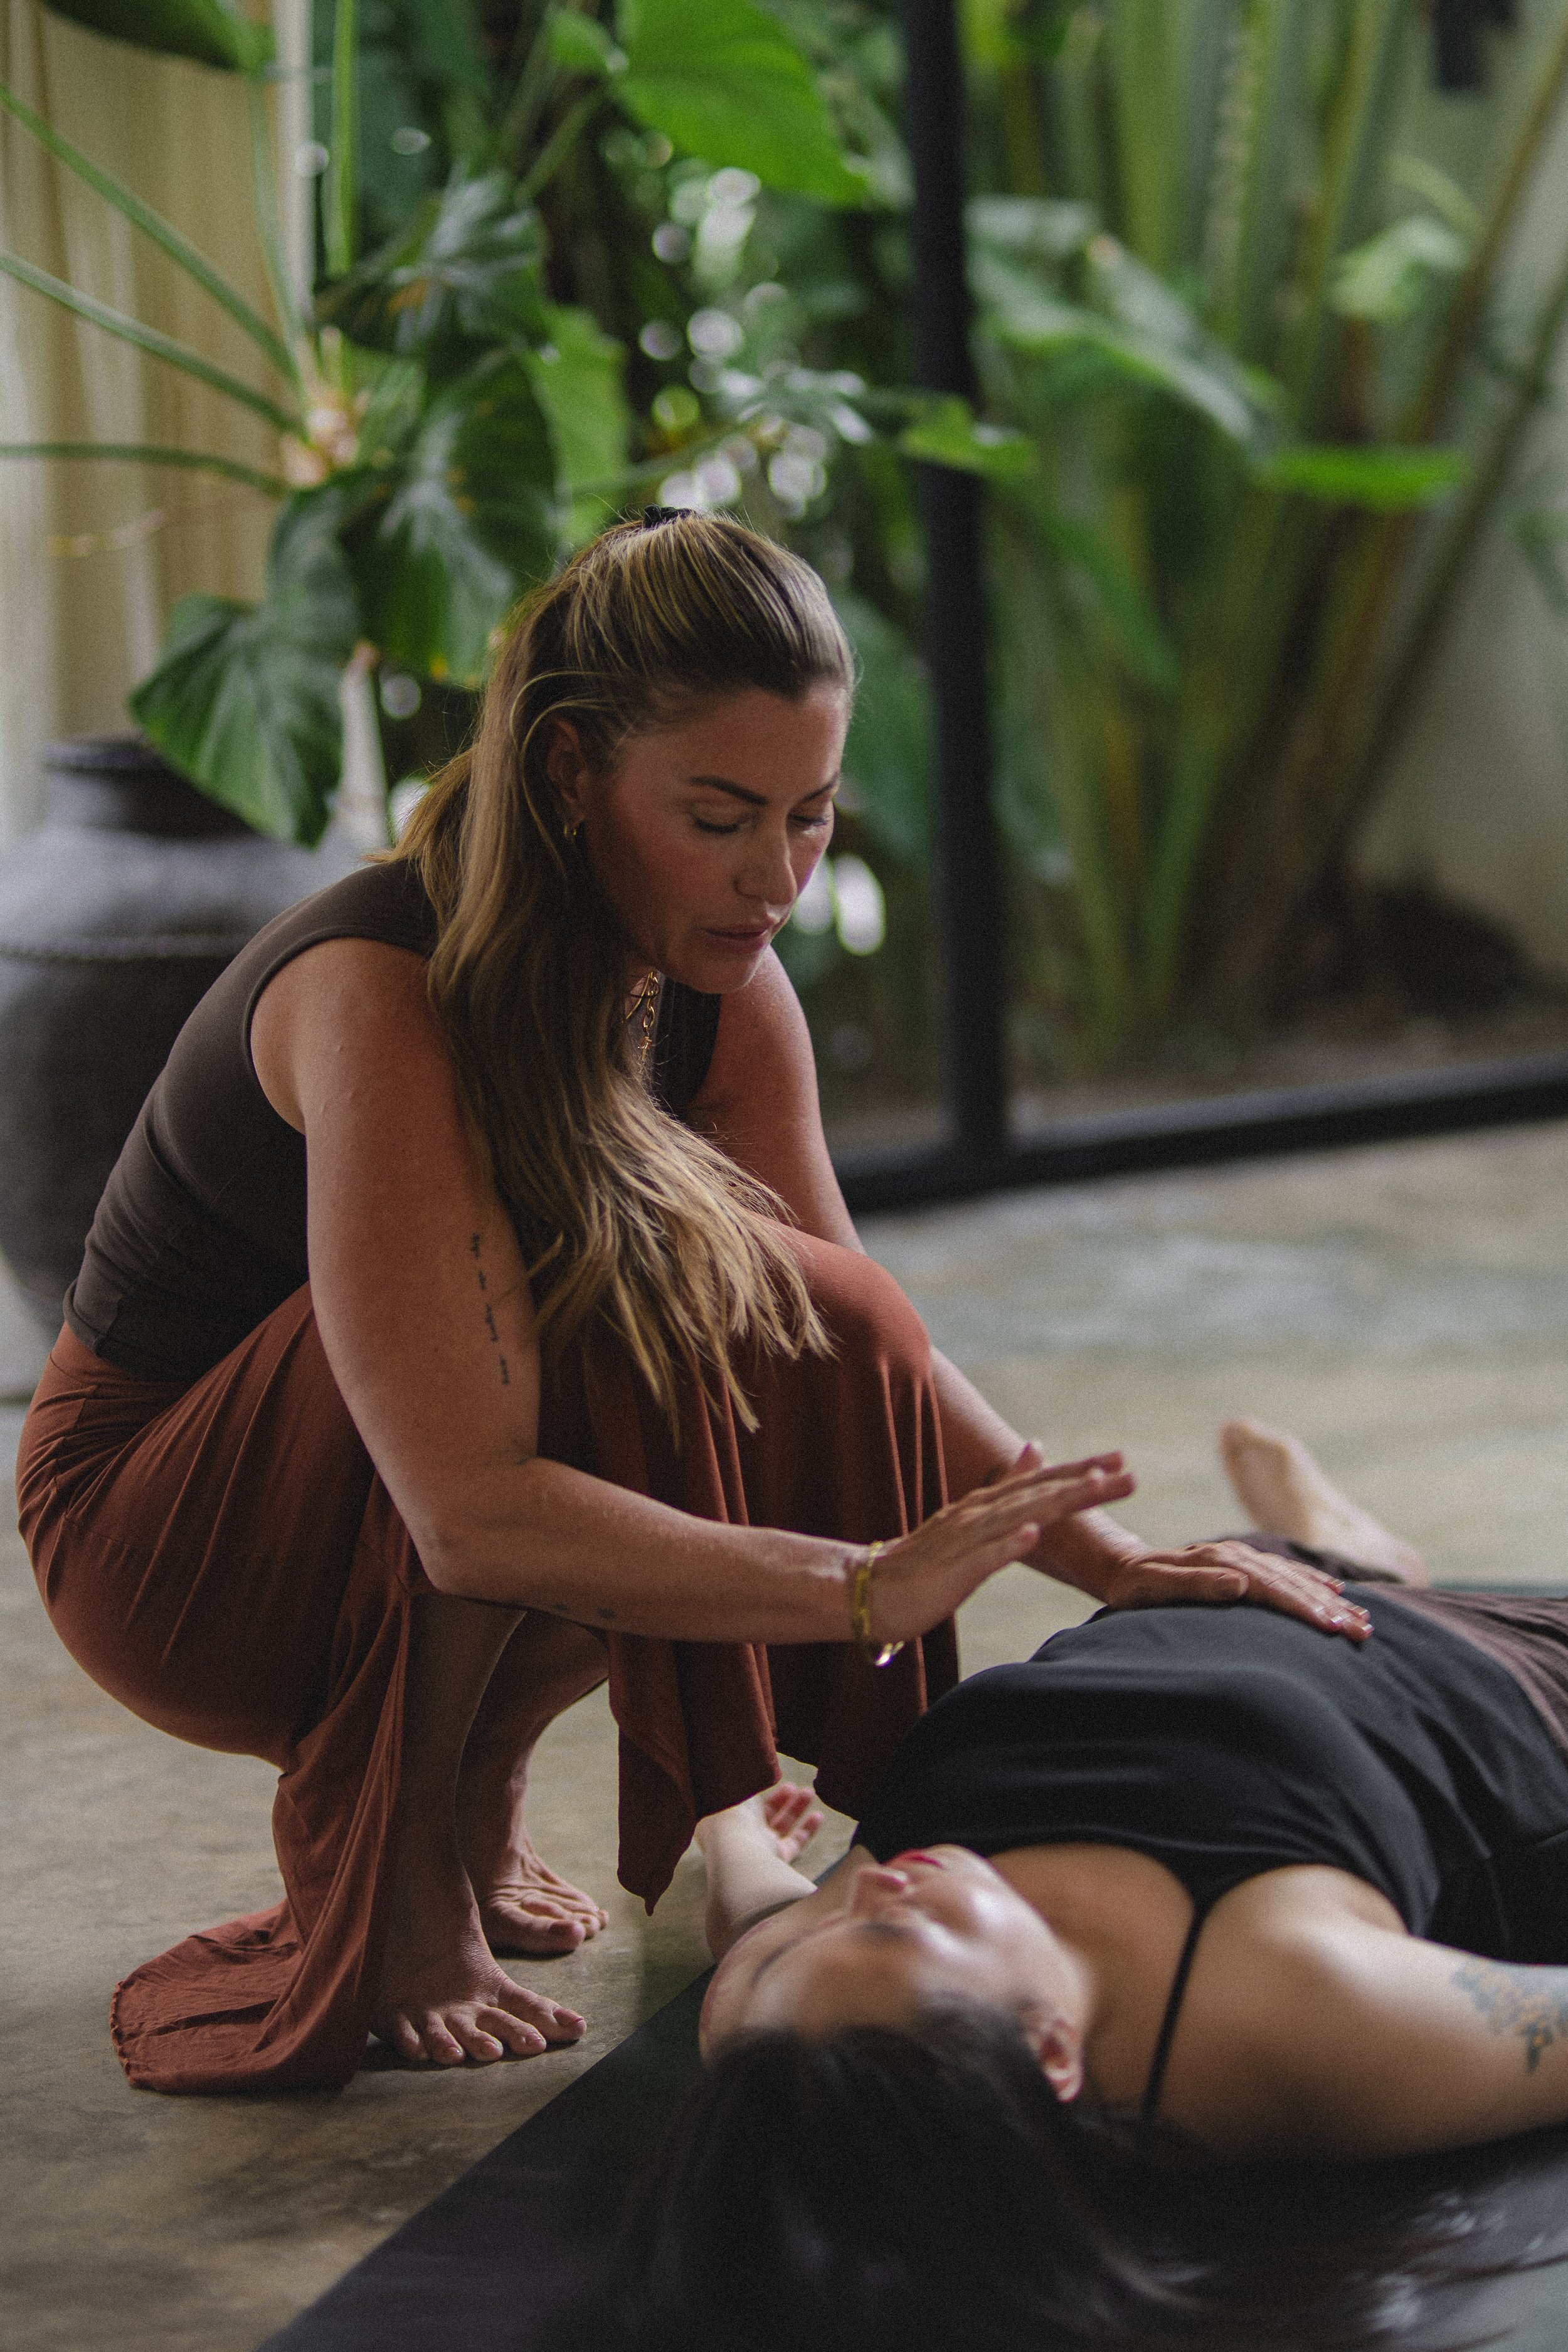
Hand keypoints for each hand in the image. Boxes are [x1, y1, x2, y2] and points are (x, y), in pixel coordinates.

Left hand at [695, 1782, 826, 1866]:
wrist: (737, 1851)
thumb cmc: (731, 1816)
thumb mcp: (736, 1783)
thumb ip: (746, 1771)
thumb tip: (748, 1751)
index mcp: (724, 1816)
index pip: (740, 1802)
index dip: (756, 1790)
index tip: (769, 1776)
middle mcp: (740, 1834)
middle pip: (764, 1814)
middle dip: (780, 1798)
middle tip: (792, 1786)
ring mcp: (758, 1848)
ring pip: (781, 1827)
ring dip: (796, 1809)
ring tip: (809, 1792)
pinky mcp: (776, 1860)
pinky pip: (794, 1843)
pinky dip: (807, 1830)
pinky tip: (819, 1815)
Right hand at [866, 1450, 1135, 1647]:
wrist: (871, 1588)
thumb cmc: (927, 1560)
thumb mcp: (973, 1517)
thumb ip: (1007, 1485)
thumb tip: (1038, 1447)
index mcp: (987, 1505)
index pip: (1042, 1482)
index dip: (1082, 1470)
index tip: (1122, 1460)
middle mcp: (979, 1514)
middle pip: (1040, 1493)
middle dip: (1086, 1482)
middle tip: (1130, 1474)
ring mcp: (965, 1539)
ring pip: (1018, 1515)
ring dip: (1057, 1501)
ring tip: (1095, 1489)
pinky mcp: (953, 1570)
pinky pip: (983, 1556)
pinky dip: (1008, 1543)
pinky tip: (1033, 1533)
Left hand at [1099, 1540, 1371, 1640]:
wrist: (1122, 1565)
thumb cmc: (1134, 1586)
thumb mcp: (1155, 1588)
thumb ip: (1196, 1585)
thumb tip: (1240, 1584)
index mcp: (1220, 1564)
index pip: (1272, 1589)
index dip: (1305, 1608)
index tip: (1335, 1626)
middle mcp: (1236, 1558)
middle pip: (1292, 1583)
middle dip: (1330, 1608)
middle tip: (1364, 1632)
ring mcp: (1241, 1558)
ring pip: (1294, 1577)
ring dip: (1329, 1599)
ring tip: (1361, 1619)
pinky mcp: (1242, 1563)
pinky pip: (1284, 1572)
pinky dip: (1311, 1582)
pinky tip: (1333, 1592)